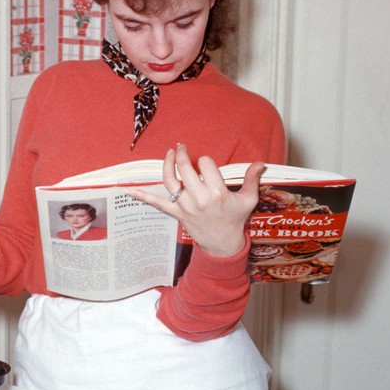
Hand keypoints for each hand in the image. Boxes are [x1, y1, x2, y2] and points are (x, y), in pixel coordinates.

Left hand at [126, 144, 264, 257]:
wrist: (222, 243)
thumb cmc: (235, 219)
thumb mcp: (248, 200)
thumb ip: (252, 179)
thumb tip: (261, 163)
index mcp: (218, 193)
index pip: (207, 164)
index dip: (206, 160)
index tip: (207, 164)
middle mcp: (200, 198)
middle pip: (186, 168)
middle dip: (183, 153)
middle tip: (182, 146)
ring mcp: (185, 206)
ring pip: (170, 180)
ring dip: (167, 163)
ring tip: (170, 153)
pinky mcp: (176, 213)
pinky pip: (157, 203)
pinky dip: (142, 197)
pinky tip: (129, 190)